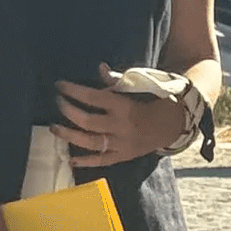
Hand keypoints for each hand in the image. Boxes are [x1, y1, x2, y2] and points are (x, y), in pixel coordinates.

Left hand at [56, 65, 194, 166]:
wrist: (175, 124)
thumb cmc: (156, 101)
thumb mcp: (141, 87)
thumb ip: (118, 80)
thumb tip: (100, 68)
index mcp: (125, 107)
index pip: (93, 98)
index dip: (74, 91)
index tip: (60, 85)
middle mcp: (121, 127)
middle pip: (88, 121)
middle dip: (69, 111)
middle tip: (58, 102)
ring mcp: (122, 144)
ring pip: (90, 142)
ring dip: (70, 135)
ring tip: (54, 128)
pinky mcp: (124, 156)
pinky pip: (102, 161)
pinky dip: (86, 161)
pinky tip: (70, 159)